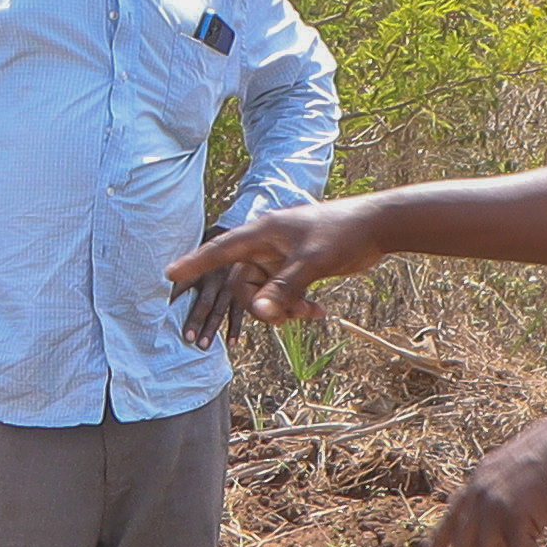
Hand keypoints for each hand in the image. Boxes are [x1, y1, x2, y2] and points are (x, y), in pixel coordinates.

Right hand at [168, 194, 378, 342]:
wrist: (377, 227)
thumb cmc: (342, 234)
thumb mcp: (311, 263)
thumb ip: (283, 290)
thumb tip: (259, 314)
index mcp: (264, 233)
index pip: (221, 250)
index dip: (195, 263)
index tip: (169, 275)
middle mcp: (268, 245)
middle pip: (245, 285)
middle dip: (262, 306)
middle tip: (287, 319)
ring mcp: (282, 258)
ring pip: (265, 295)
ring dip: (284, 310)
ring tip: (310, 313)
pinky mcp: (296, 269)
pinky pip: (283, 295)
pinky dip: (297, 306)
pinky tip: (320, 312)